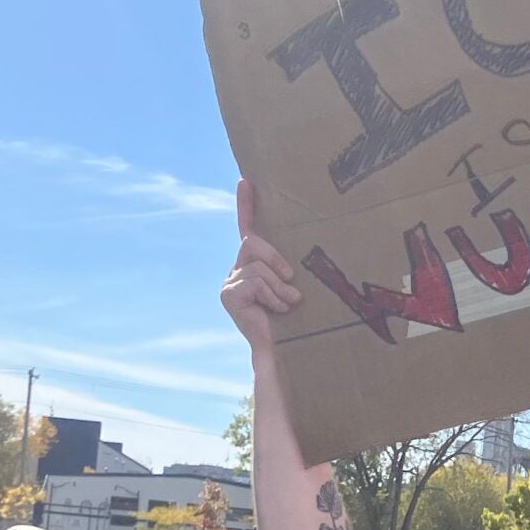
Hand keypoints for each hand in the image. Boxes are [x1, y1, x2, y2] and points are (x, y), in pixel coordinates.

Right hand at [219, 181, 302, 362]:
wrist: (284, 348)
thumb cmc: (296, 318)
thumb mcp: (294, 284)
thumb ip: (290, 267)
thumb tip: (301, 258)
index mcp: (254, 264)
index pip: (248, 229)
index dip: (246, 205)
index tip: (247, 181)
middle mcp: (237, 270)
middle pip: (252, 242)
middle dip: (276, 260)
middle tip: (291, 283)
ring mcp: (230, 282)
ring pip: (258, 266)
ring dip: (279, 287)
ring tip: (286, 305)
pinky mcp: (228, 295)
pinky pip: (255, 281)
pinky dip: (272, 296)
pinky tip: (275, 311)